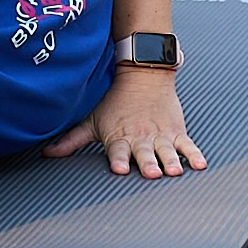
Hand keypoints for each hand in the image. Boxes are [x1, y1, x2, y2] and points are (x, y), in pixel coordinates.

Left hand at [42, 67, 206, 177]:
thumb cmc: (114, 103)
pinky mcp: (176, 131)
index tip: (117, 168)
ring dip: (170, 161)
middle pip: (143, 153)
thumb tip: (46, 154)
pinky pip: (187, 145)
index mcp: (119, 137)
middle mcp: (140, 138)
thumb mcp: (92, 121)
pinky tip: (200, 165)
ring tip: (174, 171)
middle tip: (151, 173)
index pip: (117, 151)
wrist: (143, 74)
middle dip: (147, 163)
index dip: (117, 159)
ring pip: (166, 151)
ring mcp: (160, 135)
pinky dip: (194, 154)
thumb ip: (71, 141)